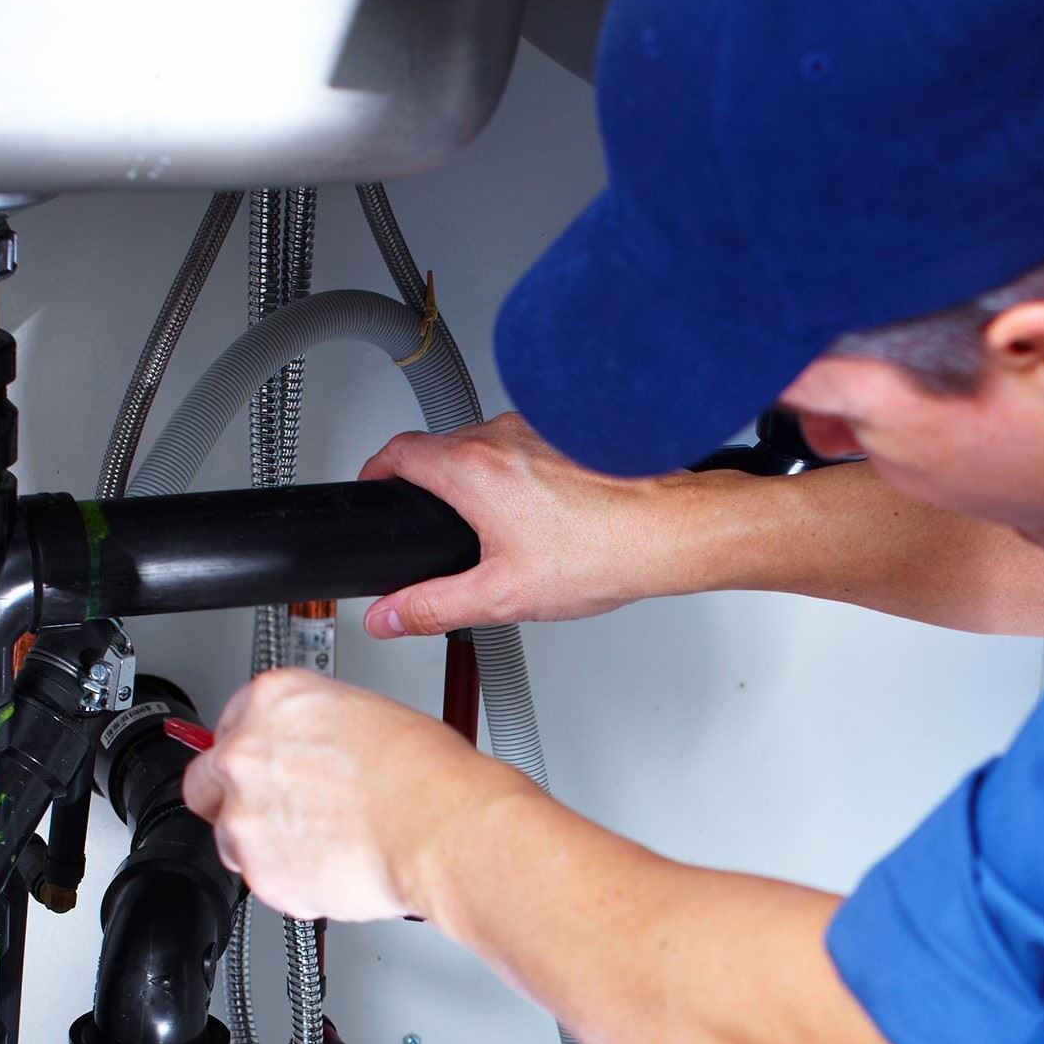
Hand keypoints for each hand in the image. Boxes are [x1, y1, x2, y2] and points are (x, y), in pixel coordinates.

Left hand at [181, 669, 546, 922]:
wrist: (441, 827)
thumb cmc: (424, 773)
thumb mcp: (360, 713)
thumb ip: (309, 729)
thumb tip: (303, 750)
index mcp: (270, 701)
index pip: (228, 725)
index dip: (254, 754)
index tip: (267, 769)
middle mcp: (244, 753)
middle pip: (206, 782)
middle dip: (234, 799)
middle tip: (277, 812)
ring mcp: (244, 815)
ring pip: (229, 838)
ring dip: (263, 844)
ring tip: (320, 843)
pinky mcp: (258, 869)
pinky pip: (261, 880)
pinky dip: (289, 880)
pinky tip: (329, 865)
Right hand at [358, 414, 723, 635]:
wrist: (670, 530)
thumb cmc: (603, 551)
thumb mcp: (501, 596)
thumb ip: (432, 606)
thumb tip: (388, 615)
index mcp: (474, 468)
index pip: (398, 450)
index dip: (375, 469)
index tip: (373, 486)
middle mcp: (502, 435)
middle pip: (439, 447)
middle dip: (427, 483)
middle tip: (432, 522)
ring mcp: (538, 428)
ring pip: (483, 444)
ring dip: (475, 477)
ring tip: (493, 527)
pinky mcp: (568, 432)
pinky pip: (523, 445)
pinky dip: (516, 472)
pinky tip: (538, 514)